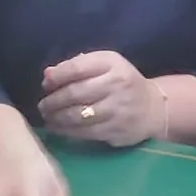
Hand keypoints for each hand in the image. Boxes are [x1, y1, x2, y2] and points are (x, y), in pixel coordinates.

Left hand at [36, 51, 162, 146]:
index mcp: (112, 63)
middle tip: (42, 106)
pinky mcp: (117, 130)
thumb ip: (77, 67)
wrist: (153, 108)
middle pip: (75, 93)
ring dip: (57, 118)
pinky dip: (67, 131)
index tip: (46, 85)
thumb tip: (47, 75)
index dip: (57, 77)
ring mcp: (118, 109)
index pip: (77, 68)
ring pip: (78, 116)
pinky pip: (85, 132)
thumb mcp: (104, 66)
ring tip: (48, 118)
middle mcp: (117, 84)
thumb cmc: (122, 83)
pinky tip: (59, 129)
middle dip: (53, 101)